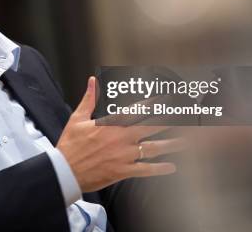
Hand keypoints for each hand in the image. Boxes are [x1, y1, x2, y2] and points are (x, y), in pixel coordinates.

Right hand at [56, 77, 183, 191]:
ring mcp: (124, 155)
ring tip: (187, 142)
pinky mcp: (123, 171)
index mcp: (111, 124)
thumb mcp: (77, 118)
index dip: (155, 103)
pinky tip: (172, 167)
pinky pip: (145, 170)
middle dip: (169, 120)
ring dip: (171, 145)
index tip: (168, 98)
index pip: (137, 110)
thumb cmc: (70, 145)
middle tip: (186, 116)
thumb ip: (89, 99)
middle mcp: (121, 138)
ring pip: (153, 148)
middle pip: (151, 127)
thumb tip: (92, 80)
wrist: (65, 171)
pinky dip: (160, 169)